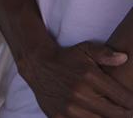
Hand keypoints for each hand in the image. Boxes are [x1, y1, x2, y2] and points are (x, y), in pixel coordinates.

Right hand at [18, 40, 132, 116]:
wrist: (37, 65)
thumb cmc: (66, 58)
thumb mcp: (85, 49)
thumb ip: (105, 53)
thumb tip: (124, 58)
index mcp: (90, 77)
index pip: (125, 100)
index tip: (131, 102)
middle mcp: (80, 94)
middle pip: (117, 115)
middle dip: (125, 113)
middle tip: (124, 109)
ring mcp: (69, 108)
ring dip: (107, 117)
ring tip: (108, 111)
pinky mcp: (59, 117)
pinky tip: (92, 113)